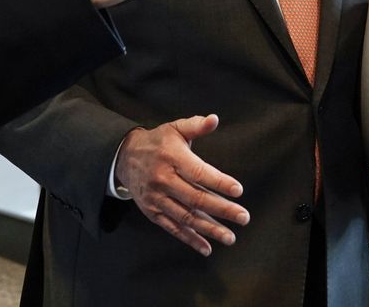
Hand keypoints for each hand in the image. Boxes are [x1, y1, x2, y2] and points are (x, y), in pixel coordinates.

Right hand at [115, 114, 248, 255]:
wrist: (124, 157)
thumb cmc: (158, 142)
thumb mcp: (175, 129)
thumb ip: (196, 125)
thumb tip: (214, 119)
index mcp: (172, 157)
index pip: (198, 172)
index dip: (219, 182)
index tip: (238, 191)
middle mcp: (163, 179)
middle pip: (195, 198)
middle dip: (222, 209)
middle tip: (243, 217)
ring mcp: (157, 198)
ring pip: (186, 217)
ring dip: (209, 229)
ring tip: (230, 236)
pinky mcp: (152, 212)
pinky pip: (173, 228)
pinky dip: (190, 239)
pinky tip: (207, 247)